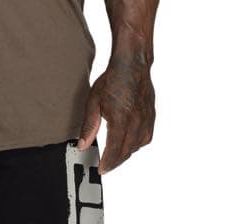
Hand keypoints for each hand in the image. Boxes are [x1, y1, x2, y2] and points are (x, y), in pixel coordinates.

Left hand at [76, 54, 154, 173]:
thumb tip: (82, 145)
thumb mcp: (93, 102)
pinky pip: (145, 138)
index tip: (101, 169)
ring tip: (115, 154)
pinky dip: (136, 144)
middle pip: (126, 152)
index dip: (107, 163)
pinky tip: (129, 142)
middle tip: (105, 165)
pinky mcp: (151, 117)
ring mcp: (146, 121)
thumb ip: (89, 126)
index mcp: (121, 120)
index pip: (114, 151)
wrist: (132, 65)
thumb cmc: (112, 80)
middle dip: (115, 161)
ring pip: (137, 147)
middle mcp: (136, 123)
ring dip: (126, 153)